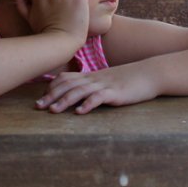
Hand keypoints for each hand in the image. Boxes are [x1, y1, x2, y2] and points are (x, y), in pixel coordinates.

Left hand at [35, 65, 159, 113]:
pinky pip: (99, 97)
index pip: (66, 78)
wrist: (149, 73)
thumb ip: (92, 86)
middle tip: (38, 107)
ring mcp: (105, 85)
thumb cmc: (128, 79)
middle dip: (51, 96)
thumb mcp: (107, 81)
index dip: (51, 88)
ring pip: (80, 91)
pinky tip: (80, 112)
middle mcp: (94, 79)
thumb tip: (79, 95)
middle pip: (68, 85)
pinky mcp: (115, 93)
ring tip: (53, 111)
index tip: (40, 99)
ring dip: (64, 101)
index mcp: (91, 76)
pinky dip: (88, 104)